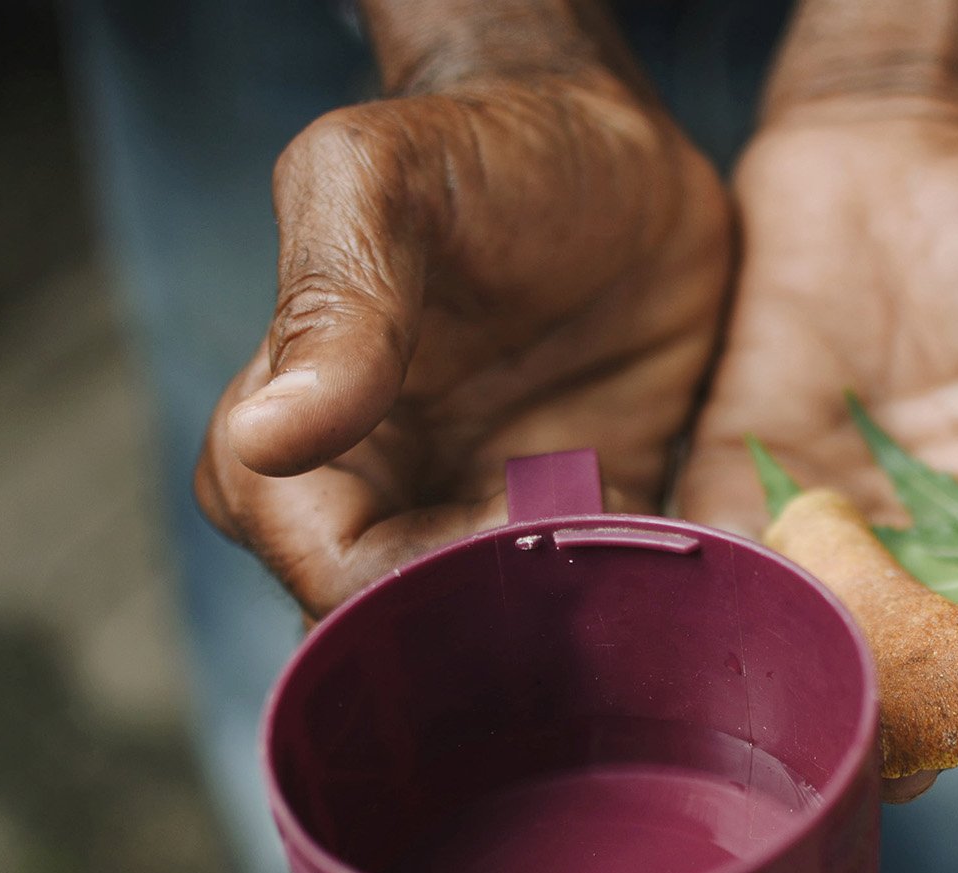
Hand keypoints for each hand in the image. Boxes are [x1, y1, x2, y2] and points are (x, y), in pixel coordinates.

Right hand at [196, 70, 729, 617]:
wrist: (616, 147)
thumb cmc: (479, 149)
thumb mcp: (383, 186)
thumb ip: (331, 305)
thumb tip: (269, 436)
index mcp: (301, 447)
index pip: (326, 581)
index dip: (417, 581)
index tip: (515, 515)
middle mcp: (387, 505)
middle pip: (417, 636)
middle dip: (504, 615)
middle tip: (593, 529)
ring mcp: (487, 523)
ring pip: (508, 641)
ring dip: (576, 618)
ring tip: (641, 524)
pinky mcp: (584, 527)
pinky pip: (601, 611)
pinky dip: (642, 605)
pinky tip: (689, 551)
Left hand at [678, 103, 957, 794]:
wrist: (899, 145)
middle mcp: (946, 569)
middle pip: (930, 686)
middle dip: (911, 710)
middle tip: (887, 713)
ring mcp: (842, 538)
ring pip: (826, 651)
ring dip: (816, 673)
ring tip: (803, 678)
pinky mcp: (744, 492)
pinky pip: (729, 570)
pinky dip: (722, 596)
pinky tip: (718, 606)